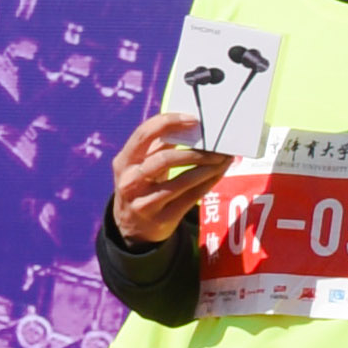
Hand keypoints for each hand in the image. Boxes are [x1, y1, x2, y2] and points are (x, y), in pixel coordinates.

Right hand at [106, 111, 213, 245]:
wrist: (133, 228)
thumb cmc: (143, 185)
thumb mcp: (141, 165)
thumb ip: (159, 145)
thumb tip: (191, 124)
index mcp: (124, 162)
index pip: (143, 135)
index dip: (168, 123)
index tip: (194, 119)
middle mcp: (129, 182)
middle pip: (164, 159)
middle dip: (196, 152)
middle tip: (218, 147)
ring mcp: (144, 202)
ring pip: (182, 181)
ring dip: (208, 167)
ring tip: (224, 159)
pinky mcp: (162, 218)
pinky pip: (192, 197)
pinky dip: (209, 182)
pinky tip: (219, 173)